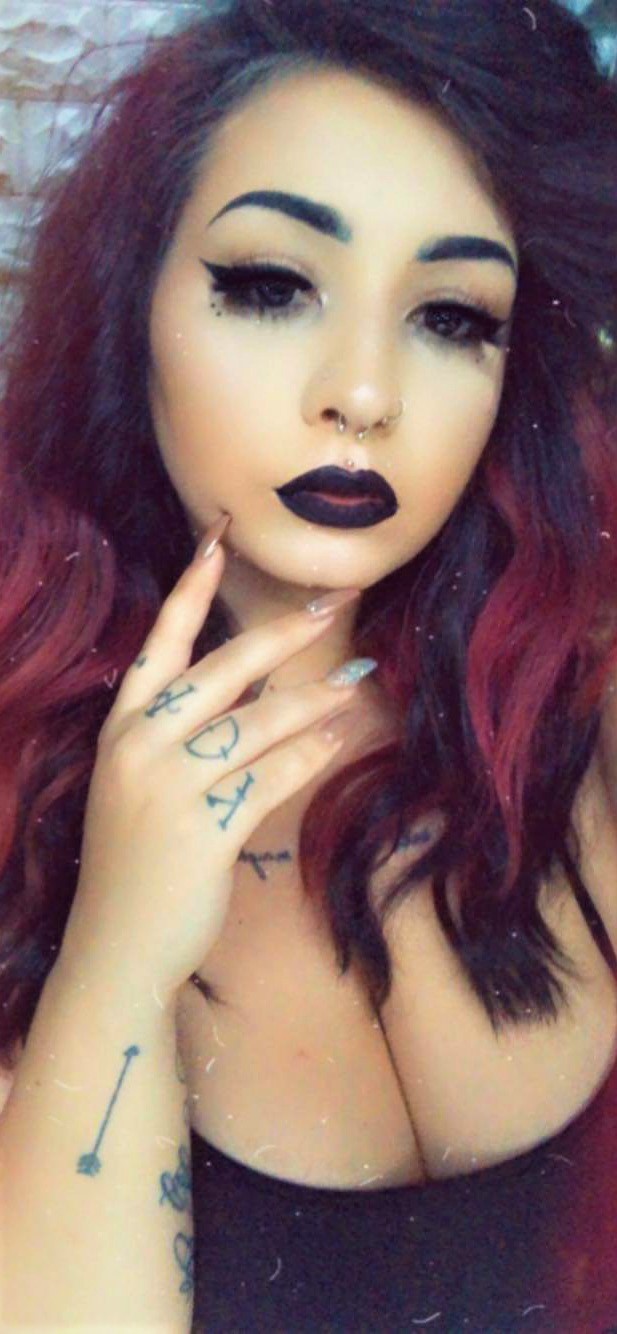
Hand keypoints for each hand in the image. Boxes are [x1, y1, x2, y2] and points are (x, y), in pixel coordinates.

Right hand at [58, 529, 361, 1004]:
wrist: (114, 945)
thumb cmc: (135, 861)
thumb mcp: (140, 785)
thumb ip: (184, 735)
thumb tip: (258, 688)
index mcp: (122, 728)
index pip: (160, 643)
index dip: (191, 588)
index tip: (221, 538)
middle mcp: (139, 747)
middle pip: (221, 671)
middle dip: (282, 634)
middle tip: (336, 602)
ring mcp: (168, 789)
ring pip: (256, 724)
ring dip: (313, 700)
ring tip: (356, 681)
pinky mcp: (202, 832)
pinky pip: (270, 780)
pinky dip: (309, 758)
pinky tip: (337, 742)